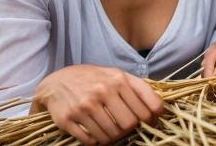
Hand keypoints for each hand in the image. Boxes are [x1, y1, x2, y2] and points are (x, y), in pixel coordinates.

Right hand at [29, 64, 163, 144]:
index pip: (145, 108)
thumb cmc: (93, 79)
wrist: (57, 82)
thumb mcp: (116, 75)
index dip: (151, 119)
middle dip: (129, 129)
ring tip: (109, 129)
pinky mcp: (68, 119)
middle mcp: (102, 90)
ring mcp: (84, 105)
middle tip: (125, 126)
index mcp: (117, 78)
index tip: (150, 122)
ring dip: (112, 137)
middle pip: (129, 125)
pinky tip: (94, 131)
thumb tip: (159, 110)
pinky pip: (90, 141)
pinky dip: (95, 141)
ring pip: (110, 136)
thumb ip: (138, 89)